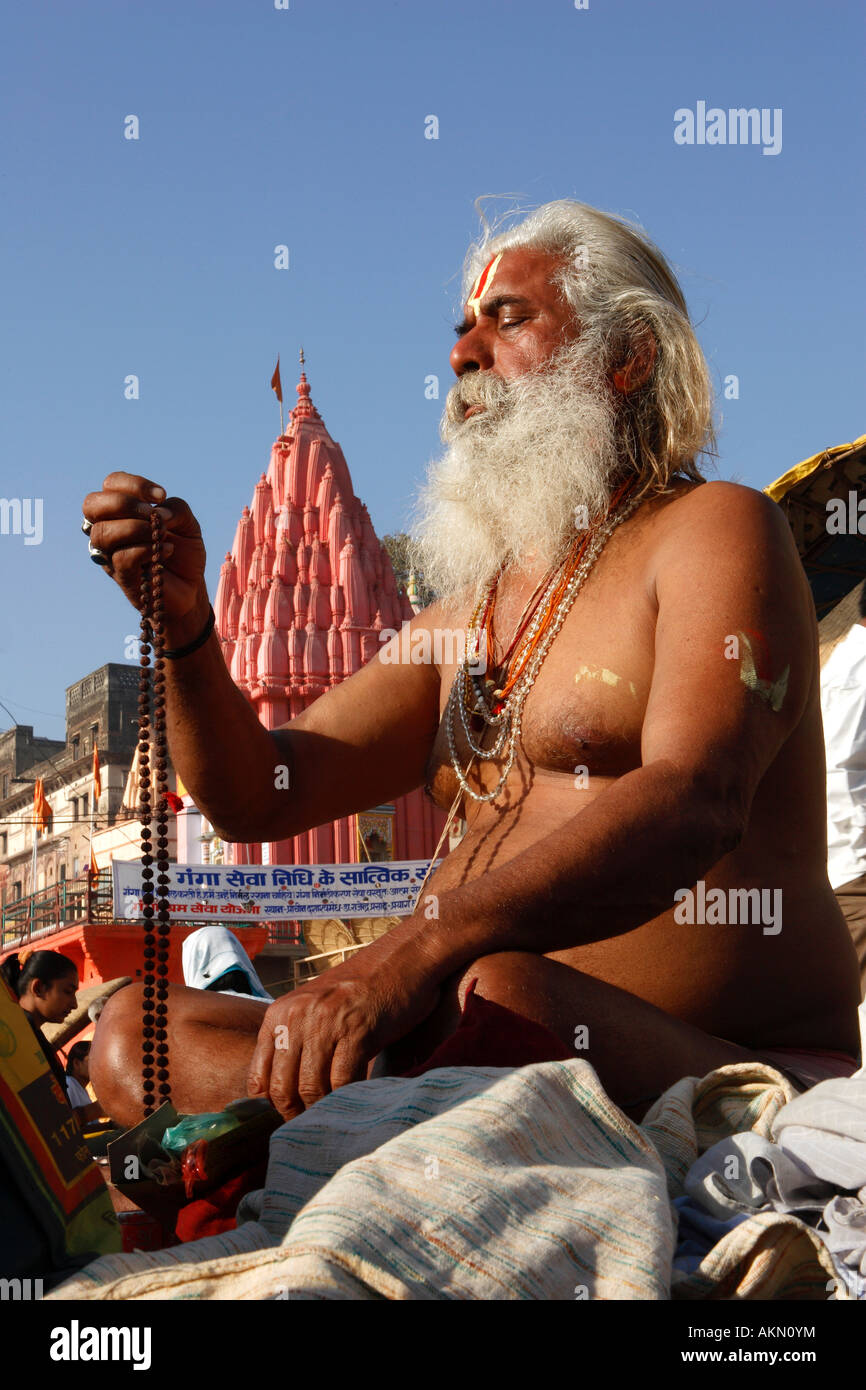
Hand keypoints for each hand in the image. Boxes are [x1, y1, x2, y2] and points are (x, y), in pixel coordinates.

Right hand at [82, 472, 207, 629]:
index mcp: (121, 511)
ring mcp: (110, 554)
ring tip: (162, 533)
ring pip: (103, 532)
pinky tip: (166, 550)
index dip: (133, 484)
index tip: (161, 496)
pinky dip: (146, 549)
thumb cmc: (183, 552)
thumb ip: (176, 508)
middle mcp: (109, 530)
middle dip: (124, 503)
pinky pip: (121, 557)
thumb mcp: (188, 523)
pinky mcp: (121, 576)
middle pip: (92, 504)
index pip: (110, 484)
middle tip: (152, 514)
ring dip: (136, 528)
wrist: (191, 588)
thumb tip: (158, 512)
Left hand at [246, 949, 439, 1120]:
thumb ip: (297, 1039)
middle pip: (281, 1089)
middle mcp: (296, 1017)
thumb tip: (286, 1092)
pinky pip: (343, 1082)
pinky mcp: (357, 1031)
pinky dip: (348, 1099)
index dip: (273, 1105)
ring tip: (334, 1118)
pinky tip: (356, 1101)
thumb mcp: (317, 1007)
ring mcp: (325, 1023)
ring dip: (323, 1110)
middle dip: (296, 1115)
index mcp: (280, 1013)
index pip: (259, 1077)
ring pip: (310, 1089)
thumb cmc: (364, 987)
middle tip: (313, 1126)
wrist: (405, 957)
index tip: (291, 1117)